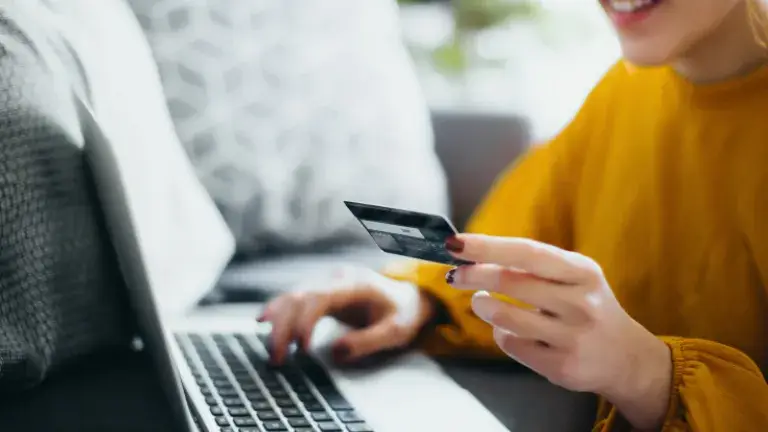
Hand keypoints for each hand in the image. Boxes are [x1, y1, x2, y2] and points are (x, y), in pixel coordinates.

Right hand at [259, 266, 435, 364]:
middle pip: (299, 297)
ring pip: (292, 297)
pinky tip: (263, 321)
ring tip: (272, 352)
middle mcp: (336, 279)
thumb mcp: (395, 331)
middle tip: (277, 358)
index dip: (305, 321)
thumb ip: (367, 341)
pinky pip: (295, 300)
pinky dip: (279, 312)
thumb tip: (335, 352)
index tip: (301, 348)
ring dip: (278, 323)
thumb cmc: (403, 313)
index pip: (319, 297)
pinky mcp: (322, 293)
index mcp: (354, 283)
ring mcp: (327, 283)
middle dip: (283, 328)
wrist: (408, 299)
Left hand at [445, 234, 672, 428]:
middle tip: (456, 275)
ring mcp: (573, 336)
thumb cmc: (586, 306)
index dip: (487, 247)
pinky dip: (500, 334)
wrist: (626, 357)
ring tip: (480, 302)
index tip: (456, 244)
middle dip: (474, 275)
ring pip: (506, 316)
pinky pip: (512, 344)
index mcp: (583, 272)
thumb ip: (533, 265)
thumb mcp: (574, 277)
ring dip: (483, 306)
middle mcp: (581, 302)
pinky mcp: (562, 366)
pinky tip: (507, 329)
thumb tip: (474, 254)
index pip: (528, 252)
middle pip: (511, 281)